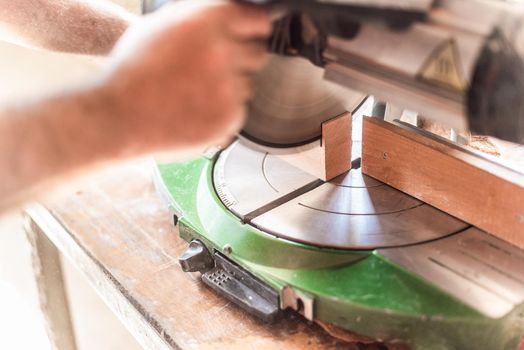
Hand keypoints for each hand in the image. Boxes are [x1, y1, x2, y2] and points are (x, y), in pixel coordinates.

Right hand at [100, 0, 270, 154]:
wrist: (119, 116)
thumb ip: (201, 15)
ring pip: (248, 83)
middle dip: (242, 58)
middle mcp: (223, 52)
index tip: (249, 35)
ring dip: (230, 86)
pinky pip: (239, 109)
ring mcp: (228, 88)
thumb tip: (233, 13)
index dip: (253, 28)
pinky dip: (223, 110)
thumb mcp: (161, 24)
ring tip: (195, 91)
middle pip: (258, 52)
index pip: (259, 20)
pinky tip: (195, 108)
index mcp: (207, 21)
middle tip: (215, 67)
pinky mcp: (229, 117)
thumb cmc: (134, 70)